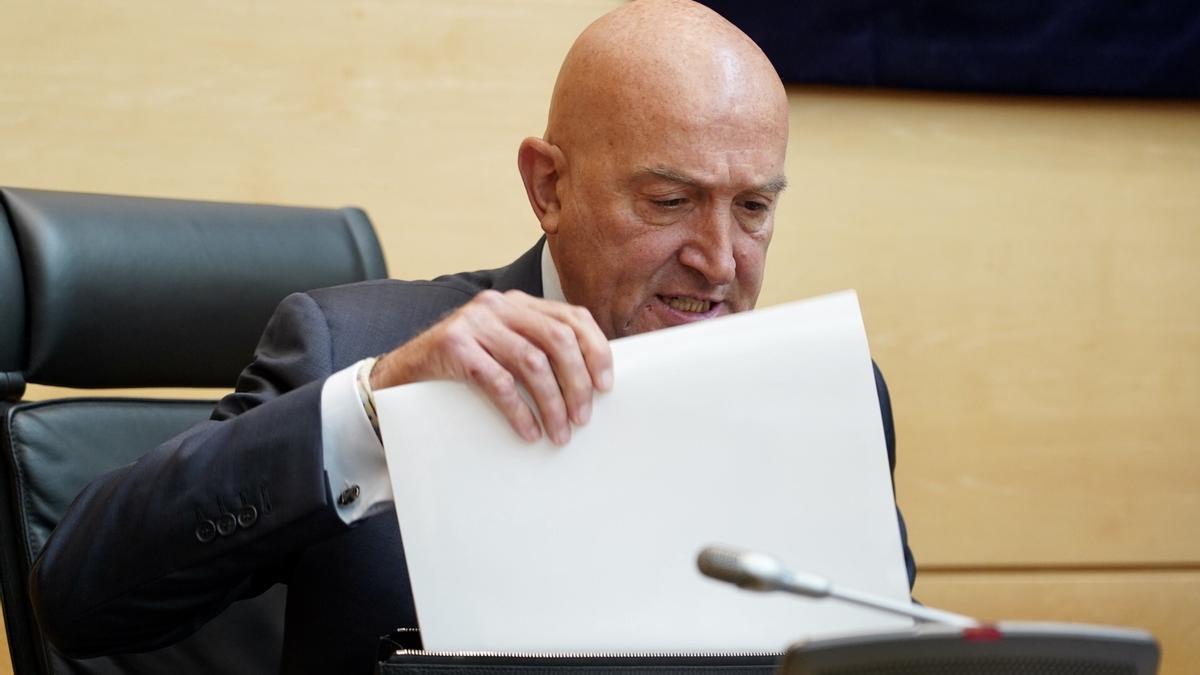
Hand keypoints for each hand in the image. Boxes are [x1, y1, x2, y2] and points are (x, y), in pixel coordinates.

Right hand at [369, 289, 613, 444]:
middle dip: (577, 382)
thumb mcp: (504, 349)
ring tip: (560, 433)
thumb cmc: (463, 368)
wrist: (402, 374)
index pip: (573, 318)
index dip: (597, 351)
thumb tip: (592, 383)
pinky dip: (519, 411)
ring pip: (532, 362)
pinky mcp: (453, 345)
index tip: (606, 386)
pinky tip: (529, 431)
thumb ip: (538, 350)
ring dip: (552, 403)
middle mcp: (499, 305)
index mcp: (519, 303)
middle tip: (583, 418)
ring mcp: (474, 322)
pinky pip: (498, 381)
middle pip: (558, 339)